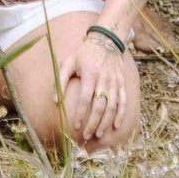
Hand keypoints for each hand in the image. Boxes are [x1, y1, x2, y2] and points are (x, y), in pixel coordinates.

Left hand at [59, 29, 132, 143]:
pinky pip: (123, 102)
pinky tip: (116, 126)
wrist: (106, 41)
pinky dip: (120, 115)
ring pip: (112, 107)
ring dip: (105, 123)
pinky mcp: (122, 84)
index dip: (81, 114)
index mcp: (90, 74)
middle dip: (93, 123)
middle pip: (99, 106)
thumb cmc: (83, 54)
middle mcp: (104, 79)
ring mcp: (115, 82)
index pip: (85, 99)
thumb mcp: (69, 62)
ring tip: (98, 134)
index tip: (76, 127)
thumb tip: (55, 100)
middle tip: (87, 136)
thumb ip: (60, 79)